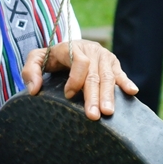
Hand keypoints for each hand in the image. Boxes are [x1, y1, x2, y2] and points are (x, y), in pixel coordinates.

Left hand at [23, 39, 138, 120]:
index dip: (75, 79)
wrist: (68, 48)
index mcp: (72, 48)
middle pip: (95, 74)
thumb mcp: (36, 59)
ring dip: (109, 96)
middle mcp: (90, 50)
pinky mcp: (113, 63)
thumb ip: (30, 71)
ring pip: (108, 77)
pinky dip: (126, 82)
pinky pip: (120, 73)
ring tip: (109, 113)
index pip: (79, 62)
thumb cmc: (51, 59)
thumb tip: (34, 90)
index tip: (68, 95)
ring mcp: (104, 56)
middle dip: (94, 96)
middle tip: (94, 116)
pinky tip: (132, 92)